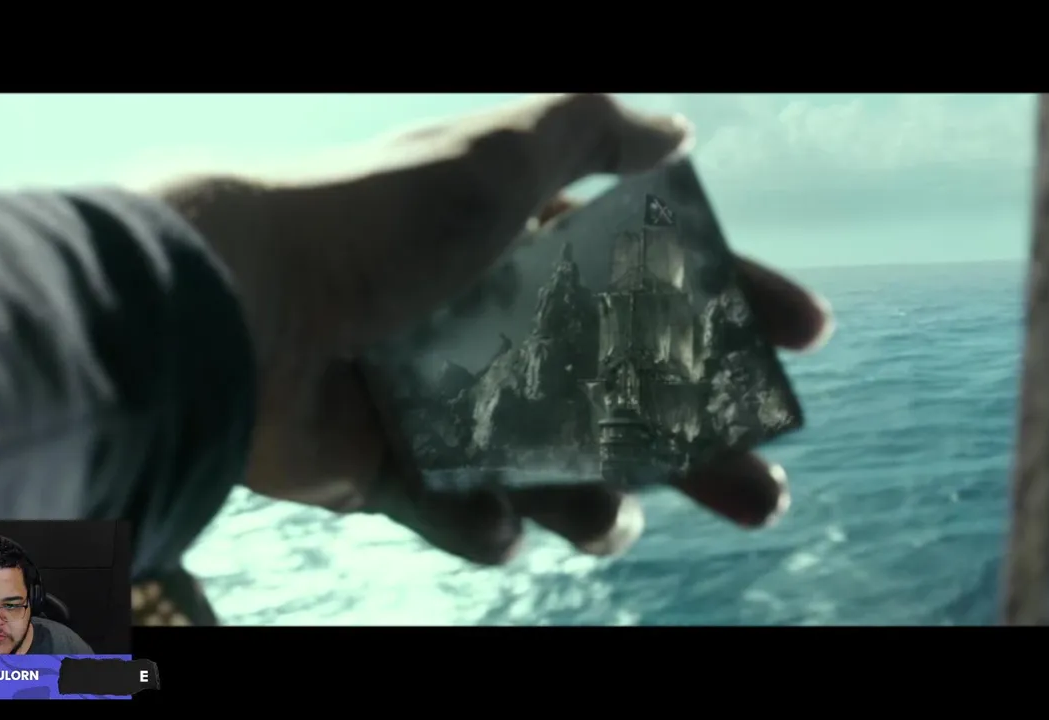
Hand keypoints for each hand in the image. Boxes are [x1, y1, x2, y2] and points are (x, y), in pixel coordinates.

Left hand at [160, 94, 833, 564]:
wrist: (243, 304)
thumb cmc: (376, 218)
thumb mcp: (493, 151)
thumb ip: (590, 130)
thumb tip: (679, 132)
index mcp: (530, 258)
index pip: (658, 284)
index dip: (733, 305)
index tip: (805, 337)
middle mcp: (499, 330)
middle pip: (627, 398)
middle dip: (701, 444)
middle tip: (766, 485)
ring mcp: (452, 404)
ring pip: (559, 472)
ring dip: (601, 504)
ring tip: (614, 515)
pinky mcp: (399, 470)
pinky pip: (469, 512)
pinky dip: (486, 521)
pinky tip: (492, 514)